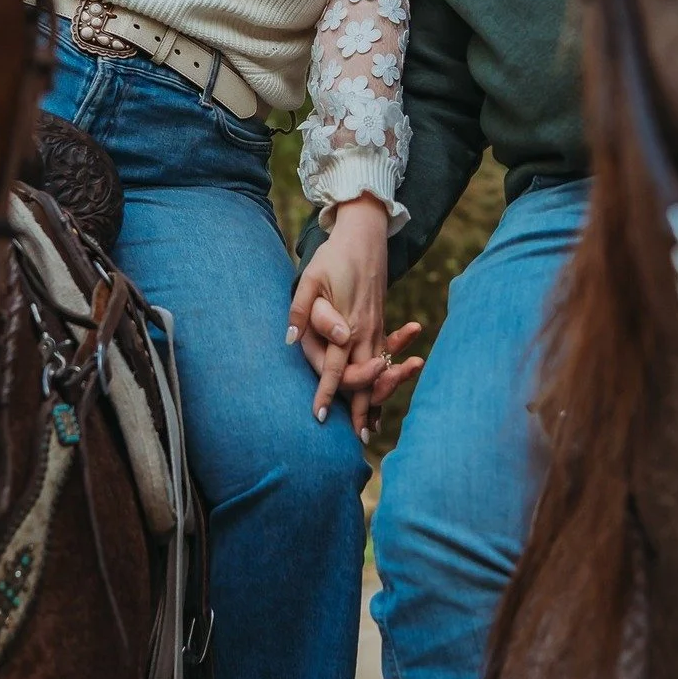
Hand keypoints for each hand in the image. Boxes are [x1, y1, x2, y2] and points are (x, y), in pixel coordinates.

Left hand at [288, 196, 421, 435]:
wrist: (366, 236)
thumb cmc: (333, 258)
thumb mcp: (310, 278)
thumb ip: (303, 310)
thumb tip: (292, 339)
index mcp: (347, 324)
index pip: (336, 368)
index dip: (328, 393)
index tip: (321, 417)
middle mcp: (365, 331)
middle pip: (363, 379)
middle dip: (360, 410)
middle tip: (358, 441)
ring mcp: (376, 327)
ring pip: (377, 373)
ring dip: (376, 400)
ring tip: (372, 429)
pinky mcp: (380, 322)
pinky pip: (384, 358)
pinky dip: (385, 380)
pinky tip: (384, 395)